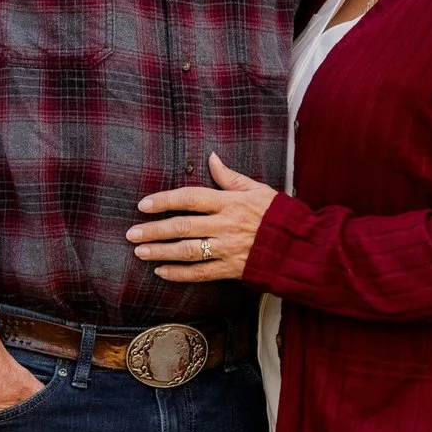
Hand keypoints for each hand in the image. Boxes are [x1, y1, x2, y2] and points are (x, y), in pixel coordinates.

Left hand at [128, 154, 272, 282]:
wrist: (301, 246)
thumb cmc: (279, 215)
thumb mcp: (258, 189)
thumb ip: (230, 177)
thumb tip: (211, 158)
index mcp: (230, 203)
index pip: (190, 198)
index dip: (165, 201)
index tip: (144, 204)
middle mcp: (225, 225)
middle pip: (182, 226)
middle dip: (153, 230)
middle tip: (131, 234)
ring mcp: (227, 249)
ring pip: (187, 251)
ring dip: (161, 252)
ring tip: (140, 252)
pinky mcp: (231, 269)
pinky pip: (201, 273)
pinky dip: (180, 274)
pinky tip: (162, 272)